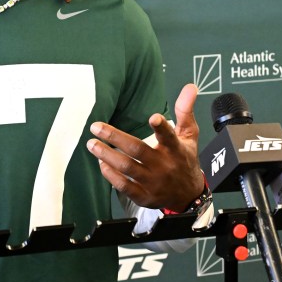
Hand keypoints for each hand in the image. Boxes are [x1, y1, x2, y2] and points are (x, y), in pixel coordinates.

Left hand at [86, 83, 205, 209]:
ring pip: (126, 167)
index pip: (170, 136)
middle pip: (137, 150)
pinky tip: (102, 163)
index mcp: (175, 149)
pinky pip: (123, 185)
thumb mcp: (189, 135)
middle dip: (115, 137)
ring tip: (92, 144)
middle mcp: (163, 166)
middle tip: (95, 127)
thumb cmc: (184, 160)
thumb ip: (185, 111)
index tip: (153, 117)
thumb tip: (190, 87)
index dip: (162, 127)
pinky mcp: (143, 195)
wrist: (188, 195)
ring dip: (106, 155)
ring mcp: (153, 182)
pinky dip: (110, 174)